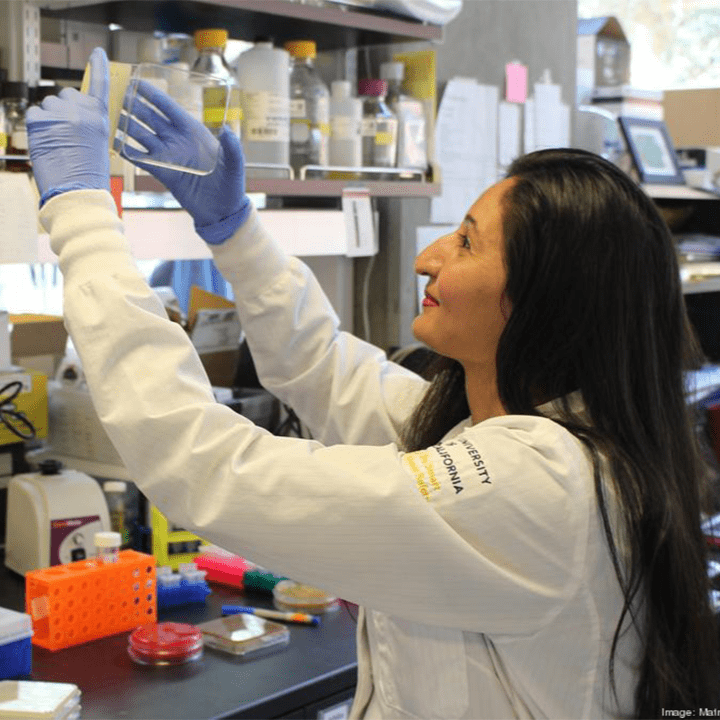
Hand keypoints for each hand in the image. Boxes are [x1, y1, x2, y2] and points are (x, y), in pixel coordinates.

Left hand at [27, 47, 109, 205]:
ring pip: (48, 104)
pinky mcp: (40, 120)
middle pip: (67, 95)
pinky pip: (34, 114)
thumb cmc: (89, 176)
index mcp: (100, 118)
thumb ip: (88, 123)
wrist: (77, 192)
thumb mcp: (99, 145)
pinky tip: (45, 144)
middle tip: (67, 135)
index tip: (97, 53)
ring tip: (57, 144)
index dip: (98, 67)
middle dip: (64, 109)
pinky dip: (36, 128)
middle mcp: (82, 111)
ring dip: (49, 120)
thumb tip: (69, 109)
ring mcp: (60, 114)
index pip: (100, 85)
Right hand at [119, 80, 250, 243]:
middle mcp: (177, 141)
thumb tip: (227, 130)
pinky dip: (128, 150)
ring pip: (141, 135)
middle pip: (150, 118)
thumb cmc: (232, 185)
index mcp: (193, 132)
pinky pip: (141, 158)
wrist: (223, 212)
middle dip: (133, 105)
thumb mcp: (235, 164)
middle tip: (114, 92)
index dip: (153, 95)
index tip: (136, 82)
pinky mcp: (163, 173)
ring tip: (108, 112)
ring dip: (126, 124)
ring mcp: (168, 156)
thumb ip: (232, 147)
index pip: (169, 109)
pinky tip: (114, 141)